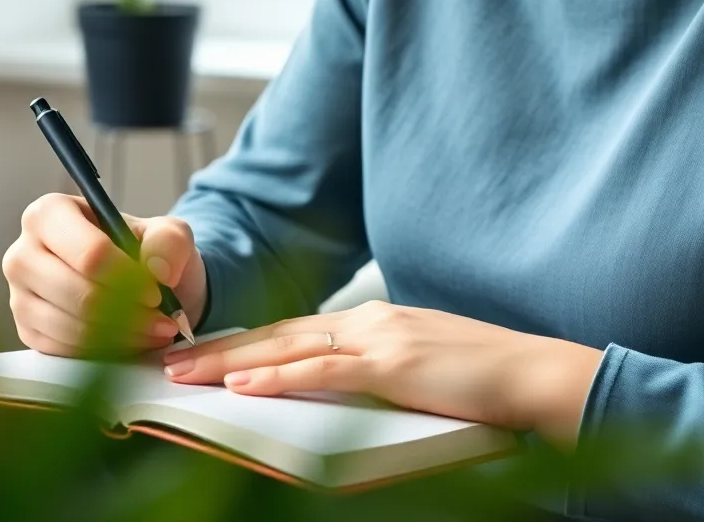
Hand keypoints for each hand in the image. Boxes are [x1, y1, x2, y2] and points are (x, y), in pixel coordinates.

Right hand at [2, 193, 207, 356]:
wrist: (136, 284)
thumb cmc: (145, 252)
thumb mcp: (170, 234)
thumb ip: (170, 241)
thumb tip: (158, 269)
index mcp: (51, 213)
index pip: (89, 253)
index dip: (127, 277)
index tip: (156, 293)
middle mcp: (24, 252)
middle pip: (77, 292)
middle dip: (126, 311)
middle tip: (161, 318)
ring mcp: (19, 294)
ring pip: (70, 326)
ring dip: (120, 335)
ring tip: (153, 329)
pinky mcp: (26, 330)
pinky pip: (63, 349)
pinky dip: (101, 351)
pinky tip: (128, 339)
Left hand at [162, 301, 603, 448]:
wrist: (533, 372)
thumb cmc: (479, 376)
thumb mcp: (415, 365)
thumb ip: (373, 367)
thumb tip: (335, 383)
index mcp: (370, 320)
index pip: (292, 329)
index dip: (245, 340)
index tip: (204, 352)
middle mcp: (366, 319)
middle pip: (277, 332)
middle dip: (219, 346)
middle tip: (170, 358)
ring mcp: (378, 337)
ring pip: (287, 345)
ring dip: (230, 359)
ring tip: (184, 372)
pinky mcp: (392, 364)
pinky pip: (322, 371)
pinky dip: (278, 376)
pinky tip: (244, 383)